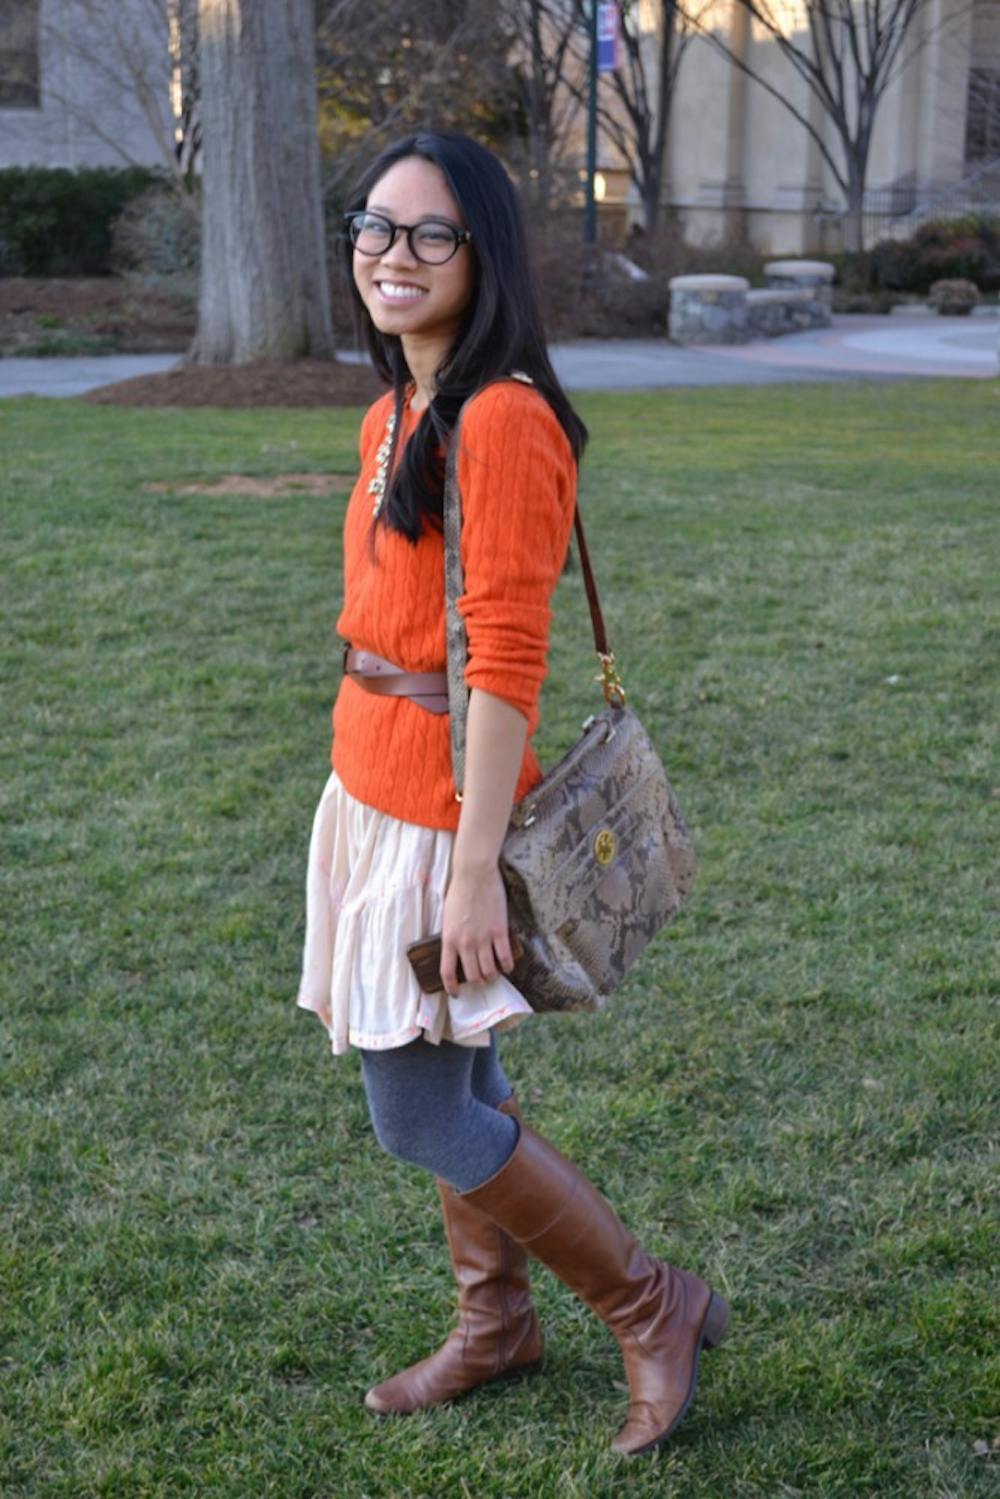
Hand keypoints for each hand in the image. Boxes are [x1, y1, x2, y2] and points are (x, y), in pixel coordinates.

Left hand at [440, 860, 514, 997]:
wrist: (474, 873)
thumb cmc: (459, 890)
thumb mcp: (448, 916)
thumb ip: (452, 935)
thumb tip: (458, 950)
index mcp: (449, 939)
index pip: (447, 972)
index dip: (451, 987)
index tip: (456, 993)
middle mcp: (465, 943)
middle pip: (472, 976)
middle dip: (478, 982)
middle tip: (482, 981)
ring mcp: (483, 938)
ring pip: (489, 971)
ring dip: (493, 977)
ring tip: (495, 975)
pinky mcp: (499, 931)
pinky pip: (504, 957)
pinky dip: (507, 966)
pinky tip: (507, 967)